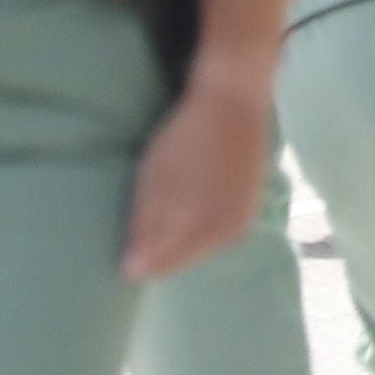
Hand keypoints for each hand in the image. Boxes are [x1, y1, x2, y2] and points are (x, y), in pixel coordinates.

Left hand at [123, 67, 275, 282]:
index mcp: (204, 231)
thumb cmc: (187, 137)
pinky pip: (217, 232)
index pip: (161, 267)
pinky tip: (188, 205)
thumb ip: (145, 227)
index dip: (138, 256)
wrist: (234, 100)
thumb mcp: (155, 180)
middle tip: (140, 220)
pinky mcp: (250, 205)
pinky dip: (199, 225)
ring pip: (200, 247)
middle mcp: (228, 234)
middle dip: (160, 249)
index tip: (124, 236)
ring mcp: (243, 220)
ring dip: (180, 237)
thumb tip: (131, 273)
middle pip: (182, 259)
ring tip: (163, 210)